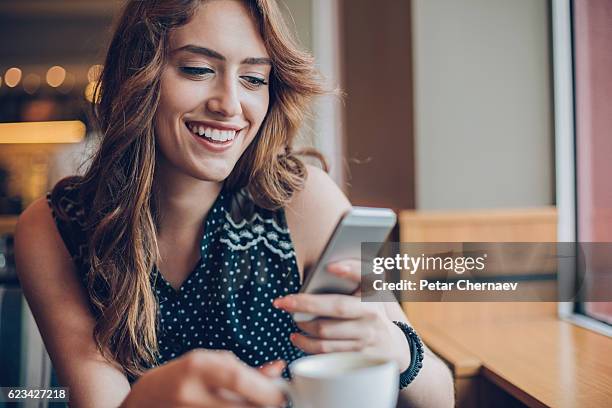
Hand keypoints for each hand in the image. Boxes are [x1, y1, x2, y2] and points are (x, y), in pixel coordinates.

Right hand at [121, 349, 284, 407]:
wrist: (143, 401)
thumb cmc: (180, 377)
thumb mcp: (209, 363)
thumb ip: (244, 369)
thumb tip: (279, 370)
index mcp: (197, 367)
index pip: (238, 380)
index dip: (266, 389)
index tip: (282, 393)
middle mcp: (191, 393)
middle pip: (241, 406)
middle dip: (265, 404)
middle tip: (275, 401)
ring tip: (256, 402)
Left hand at [273, 260, 411, 371]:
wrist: (393, 346)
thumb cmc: (373, 310)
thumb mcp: (371, 289)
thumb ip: (354, 274)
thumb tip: (324, 269)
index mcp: (374, 292)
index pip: (366, 276)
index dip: (350, 269)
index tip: (331, 266)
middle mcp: (372, 313)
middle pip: (336, 307)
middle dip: (305, 304)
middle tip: (282, 302)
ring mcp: (366, 336)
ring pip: (326, 332)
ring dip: (303, 326)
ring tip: (292, 320)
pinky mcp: (357, 355)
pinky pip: (326, 351)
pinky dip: (307, 345)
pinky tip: (298, 337)